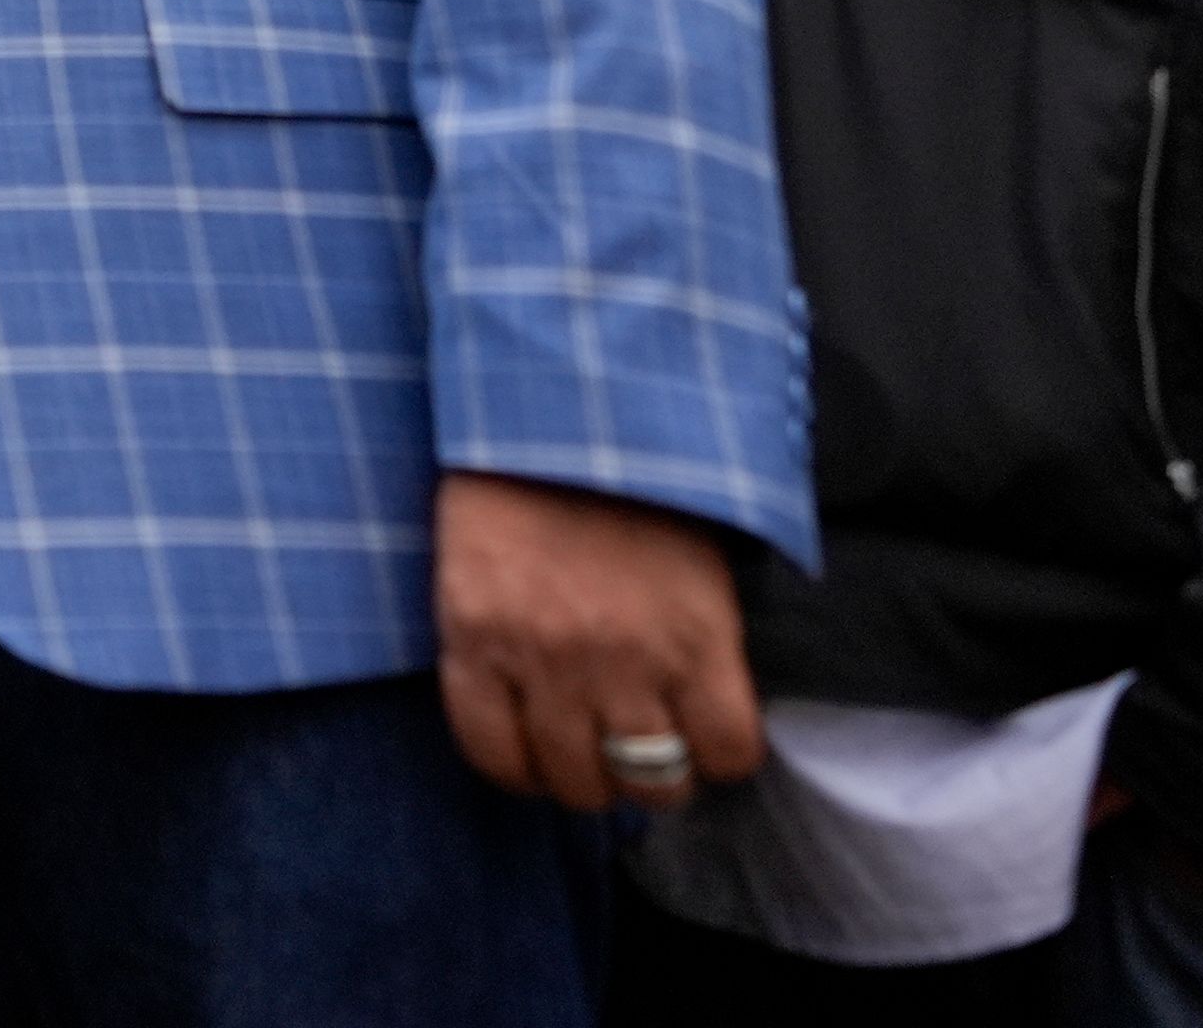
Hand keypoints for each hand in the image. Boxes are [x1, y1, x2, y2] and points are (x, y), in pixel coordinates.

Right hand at [434, 470, 763, 812]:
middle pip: (652, 780)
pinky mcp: (473, 645)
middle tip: (635, 755)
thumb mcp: (697, 566)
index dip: (716, 755)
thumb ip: (699, 646)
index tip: (698, 741)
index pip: (729, 753)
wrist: (536, 420)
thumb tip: (695, 722)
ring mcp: (542, 657)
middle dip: (650, 778)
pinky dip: (512, 769)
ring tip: (576, 755)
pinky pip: (490, 751)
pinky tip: (523, 753)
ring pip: (574, 782)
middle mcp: (624, 659)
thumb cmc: (627, 490)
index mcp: (696, 635)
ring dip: (581, 782)